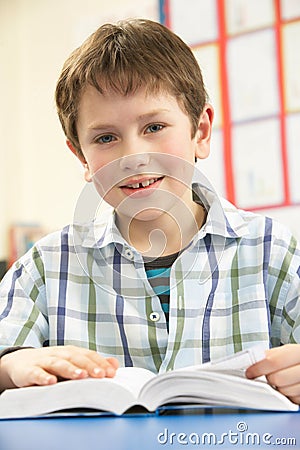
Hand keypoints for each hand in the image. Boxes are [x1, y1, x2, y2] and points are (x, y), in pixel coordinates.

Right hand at [0, 345, 118, 389]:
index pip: (88, 356)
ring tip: (81, 376)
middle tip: (101, 375)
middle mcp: (59, 354)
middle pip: (76, 358)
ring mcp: (44, 361)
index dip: (100, 363)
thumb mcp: (72, 362)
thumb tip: (114, 364)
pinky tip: (50, 382)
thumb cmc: (51, 364)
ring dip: (70, 369)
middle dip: (89, 366)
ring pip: (58, 364)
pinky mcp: (29, 370)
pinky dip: (43, 377)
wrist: (20, 363)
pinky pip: (36, 373)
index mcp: (71, 353)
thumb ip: (93, 364)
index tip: (111, 373)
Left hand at [246, 344, 299, 403]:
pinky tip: (289, 387)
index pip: (273, 361)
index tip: (249, 372)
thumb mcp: (288, 350)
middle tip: (267, 376)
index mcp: (299, 353)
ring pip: (284, 392)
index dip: (258, 368)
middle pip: (277, 379)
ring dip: (278, 388)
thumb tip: (252, 361)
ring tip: (280, 380)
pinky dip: (288, 396)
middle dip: (268, 379)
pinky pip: (293, 401)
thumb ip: (272, 355)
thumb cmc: (299, 358)